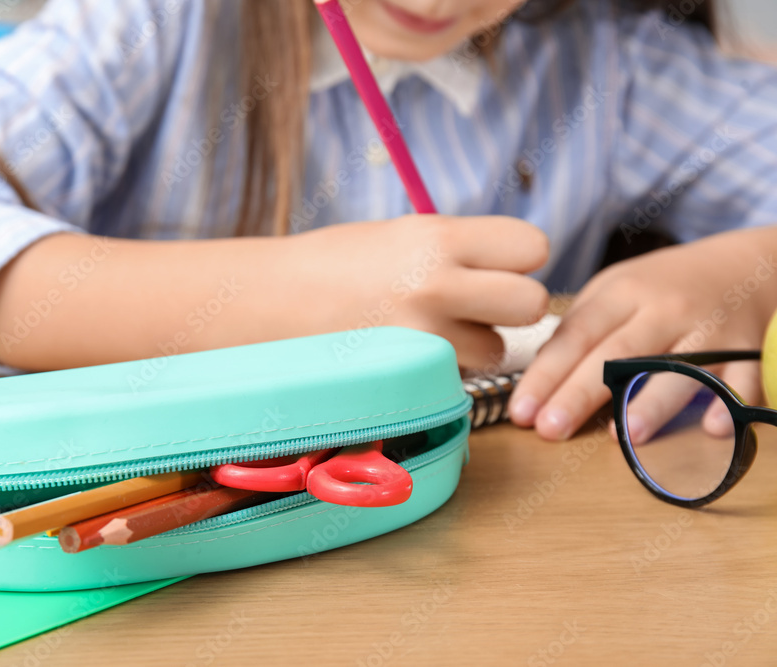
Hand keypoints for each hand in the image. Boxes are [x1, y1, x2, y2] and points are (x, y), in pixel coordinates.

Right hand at [298, 214, 549, 367]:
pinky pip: (458, 377)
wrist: (269, 301)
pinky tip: (409, 353)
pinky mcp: (407, 376)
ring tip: (429, 330)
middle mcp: (436, 284)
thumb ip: (461, 247)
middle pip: (531, 303)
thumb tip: (519, 265)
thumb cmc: (336, 263)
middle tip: (479, 305)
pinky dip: (444, 370)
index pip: (533, 246)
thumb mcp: (402, 235)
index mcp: (436, 236)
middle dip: (513, 308)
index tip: (495, 265)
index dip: (519, 259)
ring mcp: (422, 336)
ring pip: (497, 350)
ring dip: (476, 345)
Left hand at [509, 227, 776, 440]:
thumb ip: (579, 326)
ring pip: (679, 368)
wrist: (745, 265)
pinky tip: (713, 428)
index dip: (546, 374)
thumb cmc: (665, 286)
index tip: (521, 410)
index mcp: (622, 292)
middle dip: (579, 394)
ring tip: (624, 437)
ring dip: (652, 403)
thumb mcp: (616, 289)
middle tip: (549, 430)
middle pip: (617, 354)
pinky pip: (744, 379)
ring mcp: (711, 329)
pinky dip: (732, 403)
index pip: (576, 335)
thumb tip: (540, 372)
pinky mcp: (749, 349)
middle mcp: (665, 309)